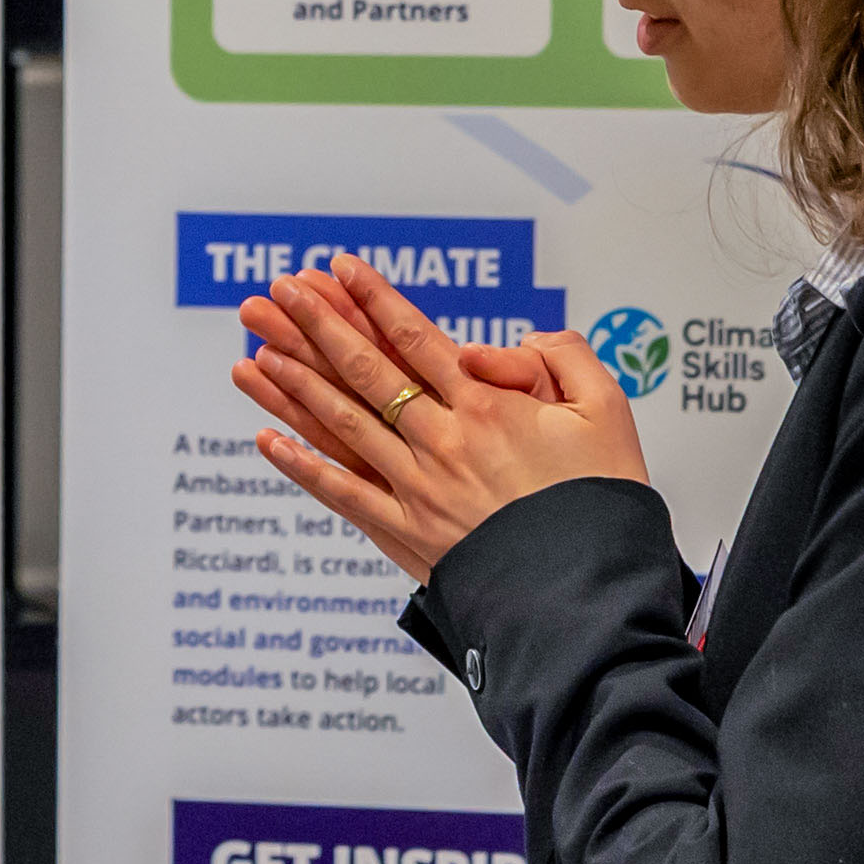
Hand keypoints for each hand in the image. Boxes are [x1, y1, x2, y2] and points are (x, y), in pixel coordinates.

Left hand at [233, 254, 650, 584]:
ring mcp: (419, 488)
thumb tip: (512, 340)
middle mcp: (443, 441)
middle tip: (278, 293)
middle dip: (318, 325)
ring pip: (343, 424)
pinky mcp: (409, 534)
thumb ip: (564, 358)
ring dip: (296, 385)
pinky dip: (303, 467)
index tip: (338, 269)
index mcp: (488, 406)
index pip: (415, 338)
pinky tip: (268, 441)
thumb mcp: (607, 411)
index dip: (373, 299)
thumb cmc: (602, 504)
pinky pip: (343, 494)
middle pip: (366, 370)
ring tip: (256, 351)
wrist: (589, 594)